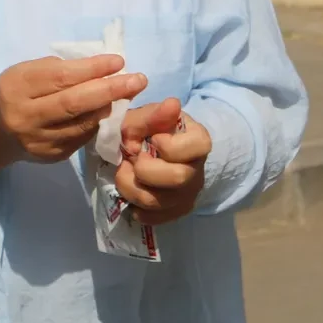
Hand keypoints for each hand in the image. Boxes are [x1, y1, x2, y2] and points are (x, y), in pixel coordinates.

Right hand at [0, 54, 146, 178]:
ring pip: (82, 124)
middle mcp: (26, 117)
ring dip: (109, 108)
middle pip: (74, 103)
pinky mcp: (51, 156)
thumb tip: (101, 68)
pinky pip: (81, 138)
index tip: (119, 61)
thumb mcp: (26, 71)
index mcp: (17, 87)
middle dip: (110, 90)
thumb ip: (58, 70)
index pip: (60, 76)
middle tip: (138, 80)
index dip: (92, 69)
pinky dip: (98, 123)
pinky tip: (109, 112)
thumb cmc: (13, 91)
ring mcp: (38, 141)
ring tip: (128, 94)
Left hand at [115, 98, 211, 225]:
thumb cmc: (148, 130)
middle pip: (178, 178)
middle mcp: (197, 171)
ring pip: (159, 201)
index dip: (167, 144)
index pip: (194, 147)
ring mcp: (187, 195)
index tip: (152, 138)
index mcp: (198, 142)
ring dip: (131, 187)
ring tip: (124, 172)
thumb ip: (152, 114)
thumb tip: (172, 104)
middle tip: (131, 158)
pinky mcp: (174, 212)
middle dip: (145, 169)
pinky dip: (134, 206)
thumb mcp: (143, 117)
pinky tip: (131, 191)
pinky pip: (152, 218)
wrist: (147, 151)